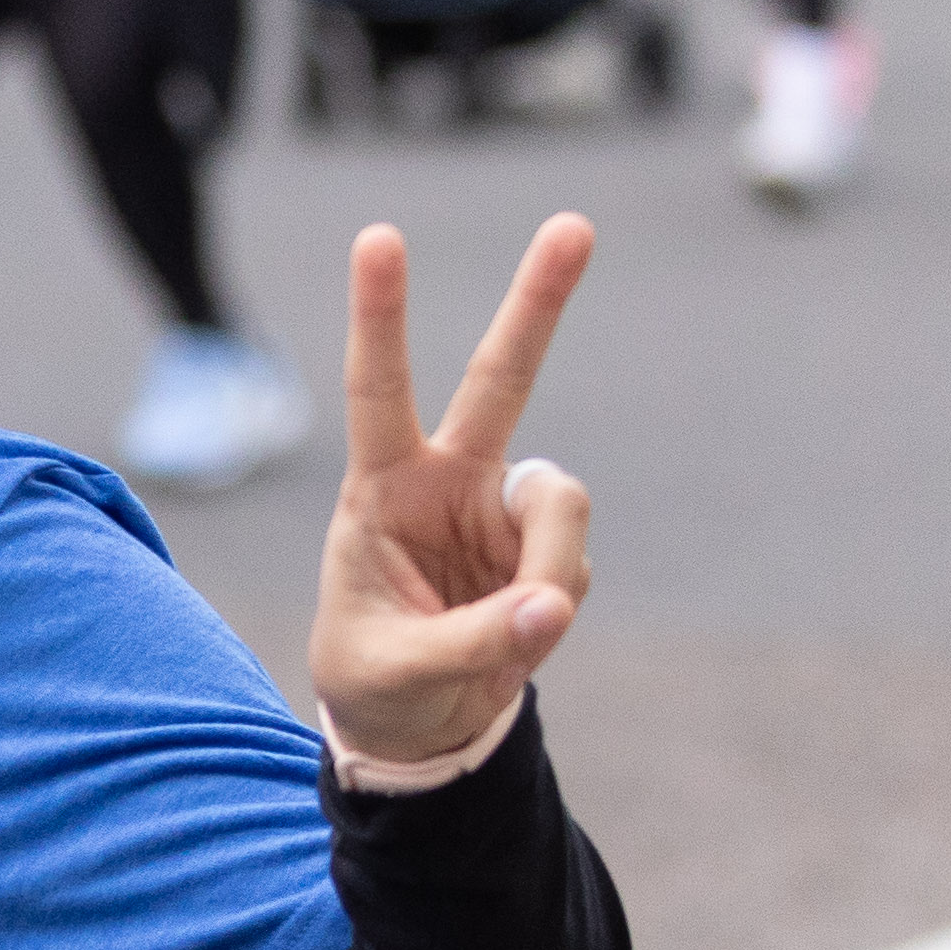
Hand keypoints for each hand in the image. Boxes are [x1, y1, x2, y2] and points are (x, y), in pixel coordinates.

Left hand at [309, 214, 595, 764]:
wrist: (414, 725)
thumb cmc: (376, 680)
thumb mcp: (397, 669)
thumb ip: (474, 641)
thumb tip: (553, 606)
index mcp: (382, 487)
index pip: (377, 390)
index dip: (381, 316)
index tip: (379, 236)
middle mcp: (450, 481)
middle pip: (502, 379)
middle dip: (539, 302)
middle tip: (574, 225)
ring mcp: (506, 513)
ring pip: (561, 504)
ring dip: (549, 567)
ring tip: (514, 630)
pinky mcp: (548, 553)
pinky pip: (573, 569)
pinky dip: (553, 609)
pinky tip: (517, 634)